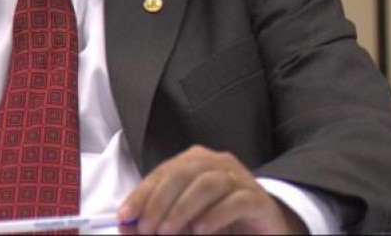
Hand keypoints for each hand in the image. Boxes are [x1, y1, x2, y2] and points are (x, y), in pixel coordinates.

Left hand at [118, 145, 305, 234]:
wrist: (265, 226)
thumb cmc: (221, 219)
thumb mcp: (184, 220)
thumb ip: (157, 220)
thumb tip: (127, 226)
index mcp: (195, 162)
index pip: (162, 172)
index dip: (141, 194)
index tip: (125, 216)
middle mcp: (217, 163)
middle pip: (183, 173)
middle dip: (159, 201)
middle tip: (147, 228)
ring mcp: (239, 178)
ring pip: (207, 183)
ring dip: (183, 208)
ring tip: (169, 231)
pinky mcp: (257, 199)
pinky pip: (235, 201)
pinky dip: (214, 215)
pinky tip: (201, 230)